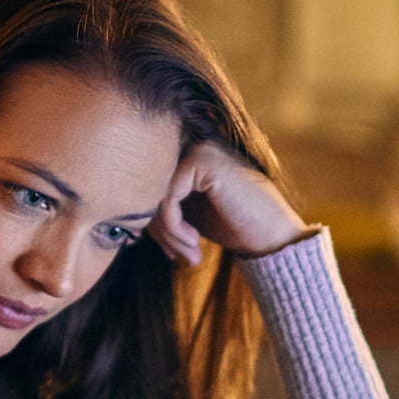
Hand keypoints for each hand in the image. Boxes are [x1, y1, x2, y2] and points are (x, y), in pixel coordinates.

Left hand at [149, 140, 310, 265]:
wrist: (276, 239)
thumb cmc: (238, 227)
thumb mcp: (191, 214)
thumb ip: (162, 205)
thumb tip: (121, 212)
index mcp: (190, 152)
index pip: (151, 184)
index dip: (154, 222)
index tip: (169, 250)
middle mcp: (193, 141)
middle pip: (148, 187)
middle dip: (159, 230)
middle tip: (178, 256)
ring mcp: (199, 146)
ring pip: (154, 193)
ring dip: (167, 233)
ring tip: (189, 253)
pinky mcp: (203, 160)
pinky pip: (166, 197)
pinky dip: (173, 227)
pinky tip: (193, 242)